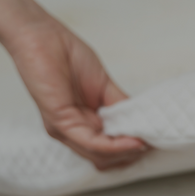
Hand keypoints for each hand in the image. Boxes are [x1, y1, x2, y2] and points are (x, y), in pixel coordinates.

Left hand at [4, 18, 146, 169]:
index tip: (153, 143)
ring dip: (126, 152)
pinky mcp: (60, 122)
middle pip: (105, 159)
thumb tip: (141, 122)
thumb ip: (120, 106)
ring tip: (146, 142)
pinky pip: (91, 142)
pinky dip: (115, 145)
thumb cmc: (66, 55)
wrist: (41, 37)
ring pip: (100, 155)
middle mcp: (71, 131)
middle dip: (130, 155)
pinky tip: (133, 140)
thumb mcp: (103, 86)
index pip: (106, 151)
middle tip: (152, 144)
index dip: (130, 150)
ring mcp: (64, 129)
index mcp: (81, 123)